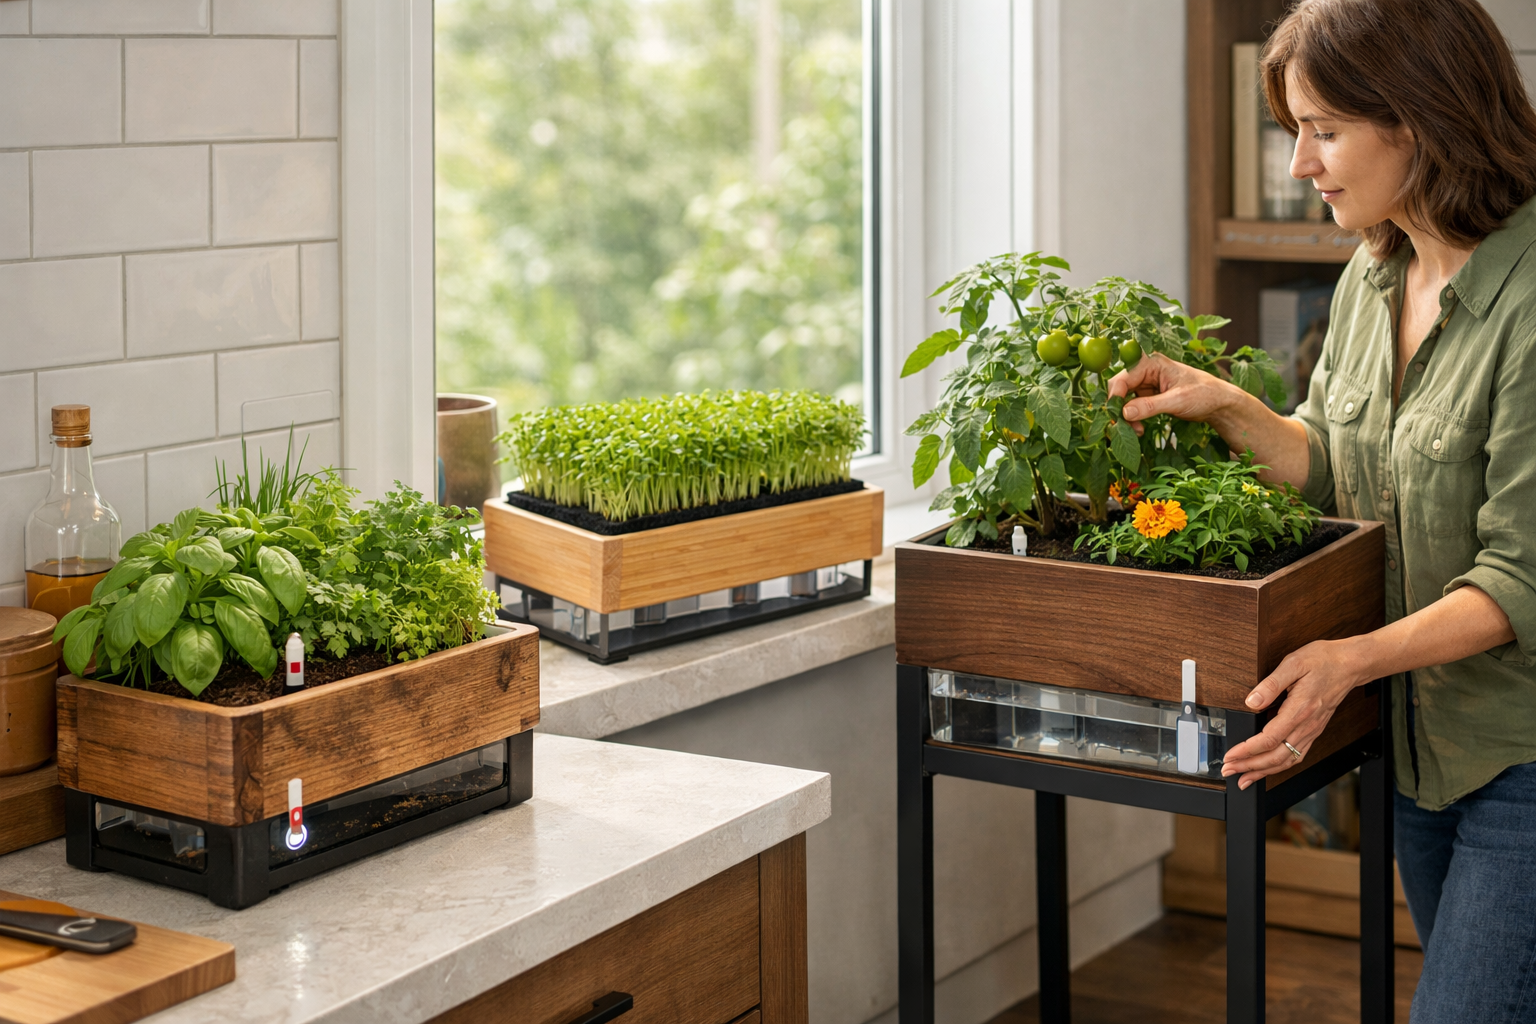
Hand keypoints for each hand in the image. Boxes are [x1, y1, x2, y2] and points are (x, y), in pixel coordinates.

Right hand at [1107, 353, 1246, 435]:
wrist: (1219, 404)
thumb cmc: (1205, 394)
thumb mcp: (1177, 400)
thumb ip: (1150, 406)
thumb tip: (1124, 413)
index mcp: (1152, 363)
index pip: (1124, 377)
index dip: (1116, 396)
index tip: (1115, 415)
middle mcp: (1146, 371)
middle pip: (1120, 388)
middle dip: (1119, 408)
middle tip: (1122, 427)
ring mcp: (1147, 384)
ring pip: (1124, 399)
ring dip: (1126, 416)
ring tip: (1135, 431)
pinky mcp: (1149, 396)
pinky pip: (1132, 407)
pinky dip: (1133, 418)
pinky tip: (1138, 428)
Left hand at [1221, 638, 1370, 789]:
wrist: (1350, 665)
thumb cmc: (1323, 661)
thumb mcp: (1293, 663)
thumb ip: (1270, 684)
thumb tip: (1251, 701)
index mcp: (1299, 710)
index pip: (1269, 739)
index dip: (1247, 751)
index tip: (1230, 756)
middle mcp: (1307, 725)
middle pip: (1276, 756)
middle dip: (1250, 767)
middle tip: (1229, 770)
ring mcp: (1312, 730)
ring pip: (1287, 760)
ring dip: (1264, 772)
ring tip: (1244, 778)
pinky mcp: (1313, 730)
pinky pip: (1297, 755)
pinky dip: (1280, 766)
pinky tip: (1268, 769)